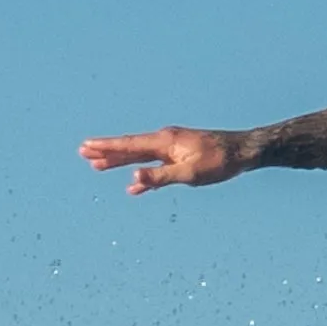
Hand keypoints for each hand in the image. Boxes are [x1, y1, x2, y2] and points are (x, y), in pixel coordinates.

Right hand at [78, 125, 246, 194]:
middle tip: (83, 152)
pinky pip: (154, 165)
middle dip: (106, 151)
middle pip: (129, 148)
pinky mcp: (180, 156)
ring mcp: (172, 148)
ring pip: (139, 156)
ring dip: (119, 161)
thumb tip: (133, 178)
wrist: (243, 152)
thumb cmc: (219, 162)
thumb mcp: (190, 173)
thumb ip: (160, 177)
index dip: (106, 147)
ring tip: (98, 166)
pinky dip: (142, 174)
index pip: (129, 145)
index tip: (86, 146)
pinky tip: (134, 184)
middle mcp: (164, 141)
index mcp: (164, 142)